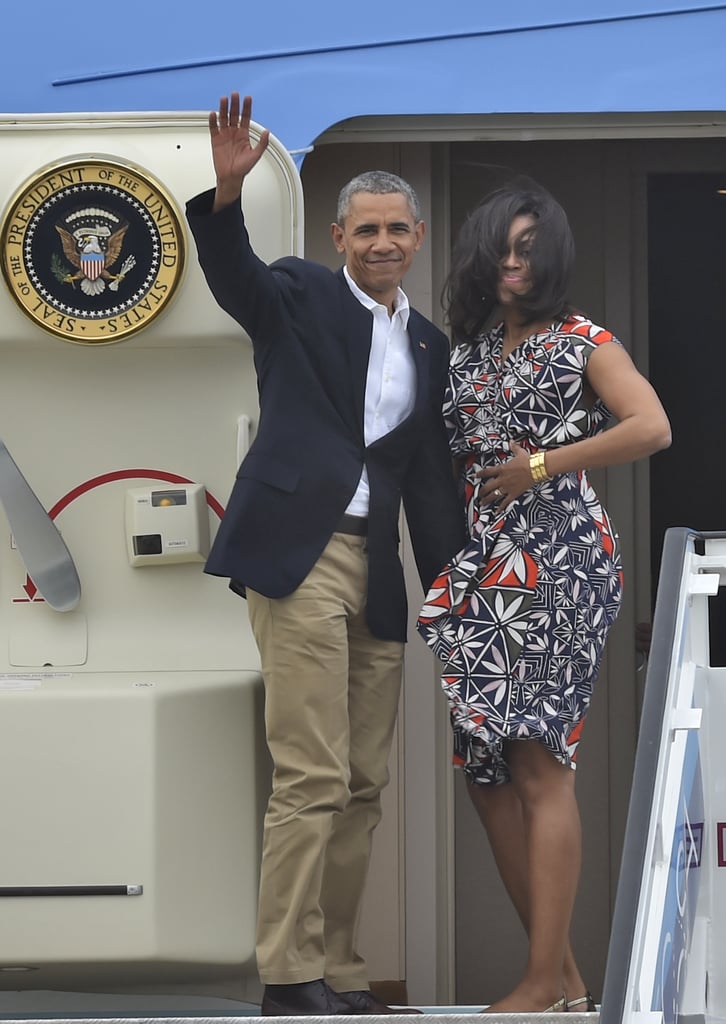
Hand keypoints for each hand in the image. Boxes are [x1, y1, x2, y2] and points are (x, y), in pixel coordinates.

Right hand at [210, 93, 269, 210]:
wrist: (231, 177)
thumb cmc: (243, 168)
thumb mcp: (255, 156)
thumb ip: (262, 144)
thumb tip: (267, 133)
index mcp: (243, 134)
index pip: (245, 117)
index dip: (247, 108)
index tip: (248, 98)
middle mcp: (234, 132)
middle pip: (234, 114)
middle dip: (234, 104)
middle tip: (235, 95)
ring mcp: (224, 135)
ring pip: (223, 118)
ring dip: (223, 108)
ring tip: (224, 100)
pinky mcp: (216, 139)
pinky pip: (214, 128)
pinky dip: (213, 121)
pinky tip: (213, 114)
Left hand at [476, 441, 535, 511]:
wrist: (537, 468)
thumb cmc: (529, 461)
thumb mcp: (520, 452)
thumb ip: (513, 448)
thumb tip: (511, 442)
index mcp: (501, 469)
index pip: (486, 472)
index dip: (479, 474)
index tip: (475, 476)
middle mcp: (502, 479)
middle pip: (487, 487)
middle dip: (481, 491)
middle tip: (478, 494)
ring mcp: (507, 487)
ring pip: (493, 496)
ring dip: (486, 500)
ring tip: (482, 503)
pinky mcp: (514, 493)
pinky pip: (505, 502)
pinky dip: (500, 508)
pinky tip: (496, 512)